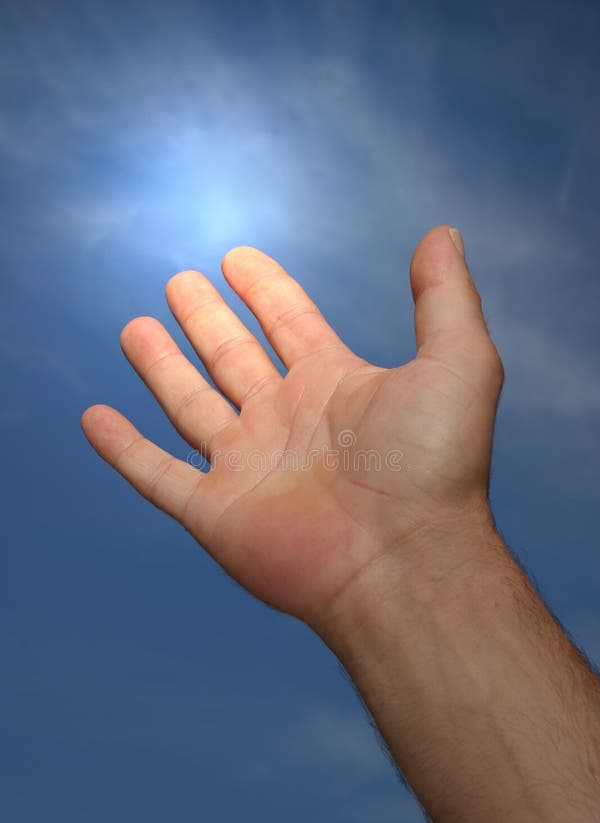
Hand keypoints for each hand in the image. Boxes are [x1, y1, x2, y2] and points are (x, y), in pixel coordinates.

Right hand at [82, 225, 503, 631]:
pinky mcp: (215, 513)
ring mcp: (248, 468)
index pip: (290, 322)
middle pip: (233, 357)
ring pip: (190, 406)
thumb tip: (443, 233)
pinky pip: (157, 475)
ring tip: (135, 328)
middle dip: (206, 319)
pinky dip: (124, 449)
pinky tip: (95, 419)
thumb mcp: (458, 363)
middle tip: (179, 281)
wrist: (402, 562)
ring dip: (161, 368)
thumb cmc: (434, 466)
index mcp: (334, 386)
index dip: (265, 288)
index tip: (237, 258)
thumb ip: (444, 298)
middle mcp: (286, 422)